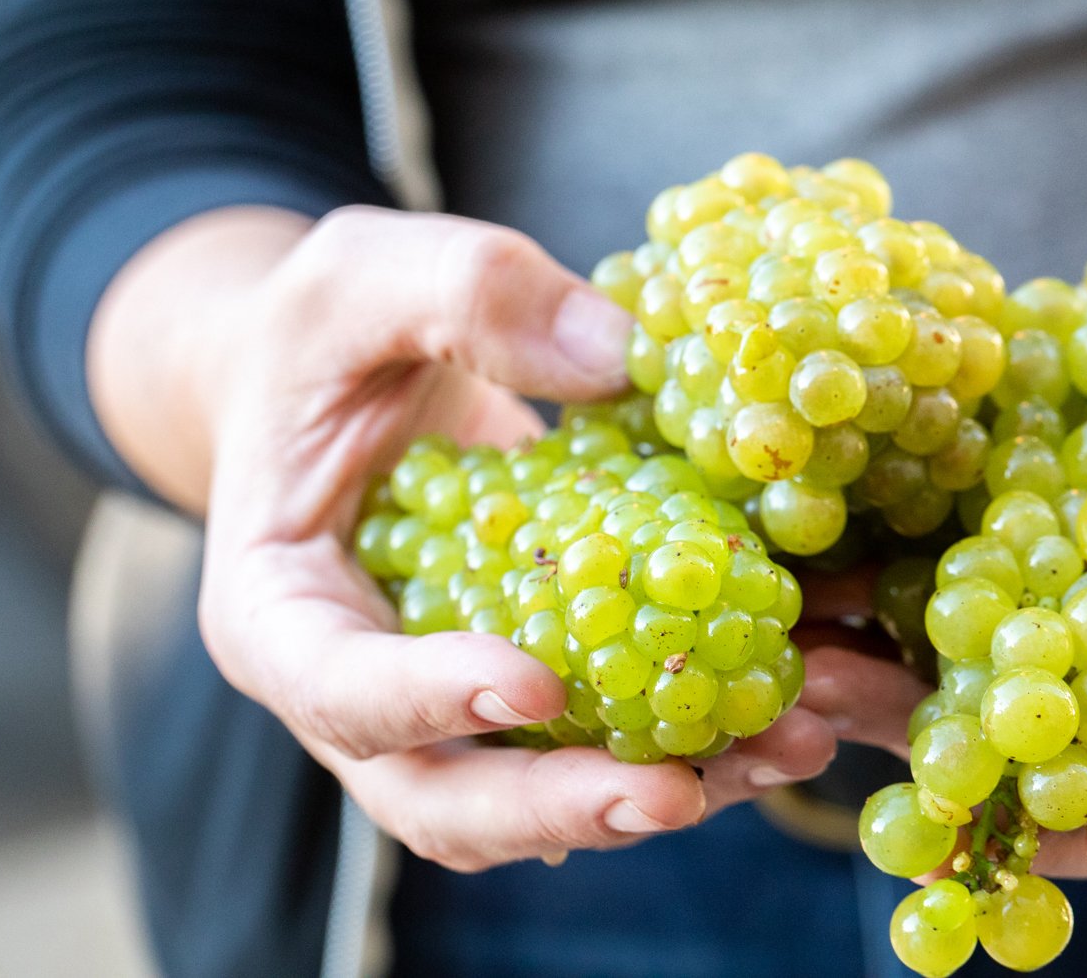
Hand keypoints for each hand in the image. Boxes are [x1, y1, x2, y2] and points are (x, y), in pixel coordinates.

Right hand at [113, 205, 849, 870]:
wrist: (343, 382)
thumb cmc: (323, 336)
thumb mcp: (362, 281)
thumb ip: (464, 297)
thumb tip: (618, 355)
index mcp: (281, 614)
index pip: (336, 691)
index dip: (428, 703)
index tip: (532, 682)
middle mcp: (365, 695)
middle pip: (448, 800)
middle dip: (567, 806)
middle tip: (681, 792)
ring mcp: (457, 710)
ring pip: (550, 796)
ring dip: (675, 784)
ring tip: (789, 743)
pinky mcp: (546, 686)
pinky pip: (621, 735)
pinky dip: (713, 727)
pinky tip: (805, 692)